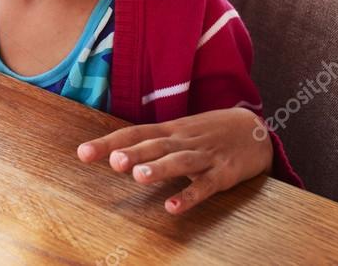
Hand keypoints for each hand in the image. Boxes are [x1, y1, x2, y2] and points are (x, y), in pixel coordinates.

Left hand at [76, 107, 271, 214]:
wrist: (255, 130)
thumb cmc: (208, 133)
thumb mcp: (178, 131)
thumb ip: (150, 143)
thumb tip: (113, 152)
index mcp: (169, 130)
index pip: (134, 133)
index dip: (108, 142)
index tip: (82, 152)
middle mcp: (183, 140)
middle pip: (155, 145)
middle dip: (134, 153)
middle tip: (112, 161)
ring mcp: (204, 156)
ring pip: (179, 161)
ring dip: (160, 168)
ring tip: (139, 177)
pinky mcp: (223, 174)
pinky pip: (204, 186)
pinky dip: (189, 195)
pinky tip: (172, 207)